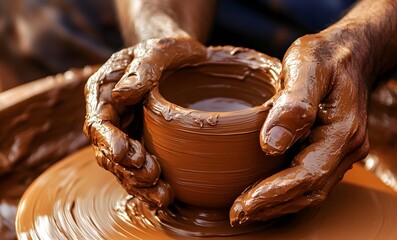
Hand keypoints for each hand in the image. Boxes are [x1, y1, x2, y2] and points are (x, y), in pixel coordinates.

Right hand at [84, 37, 206, 206]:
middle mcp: (112, 115)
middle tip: (152, 176)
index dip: (107, 140)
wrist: (180, 57)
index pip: (98, 120)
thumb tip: (122, 94)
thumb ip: (142, 68)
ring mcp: (126, 131)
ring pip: (123, 166)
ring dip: (139, 183)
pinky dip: (149, 184)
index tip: (122, 154)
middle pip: (108, 150)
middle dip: (127, 168)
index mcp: (105, 91)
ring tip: (162, 196)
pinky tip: (164, 197)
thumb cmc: (167, 49)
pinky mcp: (143, 142)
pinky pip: (139, 167)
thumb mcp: (159, 51)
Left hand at [230, 32, 369, 224]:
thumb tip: (270, 145)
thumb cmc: (326, 57)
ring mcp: (341, 152)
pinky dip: (286, 192)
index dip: (275, 193)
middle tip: (237, 214)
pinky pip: (311, 180)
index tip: (244, 203)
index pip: (308, 175)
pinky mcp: (331, 150)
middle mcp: (347, 148)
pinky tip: (264, 193)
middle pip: (309, 191)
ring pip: (311, 191)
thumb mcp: (308, 67)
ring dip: (278, 205)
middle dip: (272, 206)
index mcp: (342, 132)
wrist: (349, 54)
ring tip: (245, 210)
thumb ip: (293, 105)